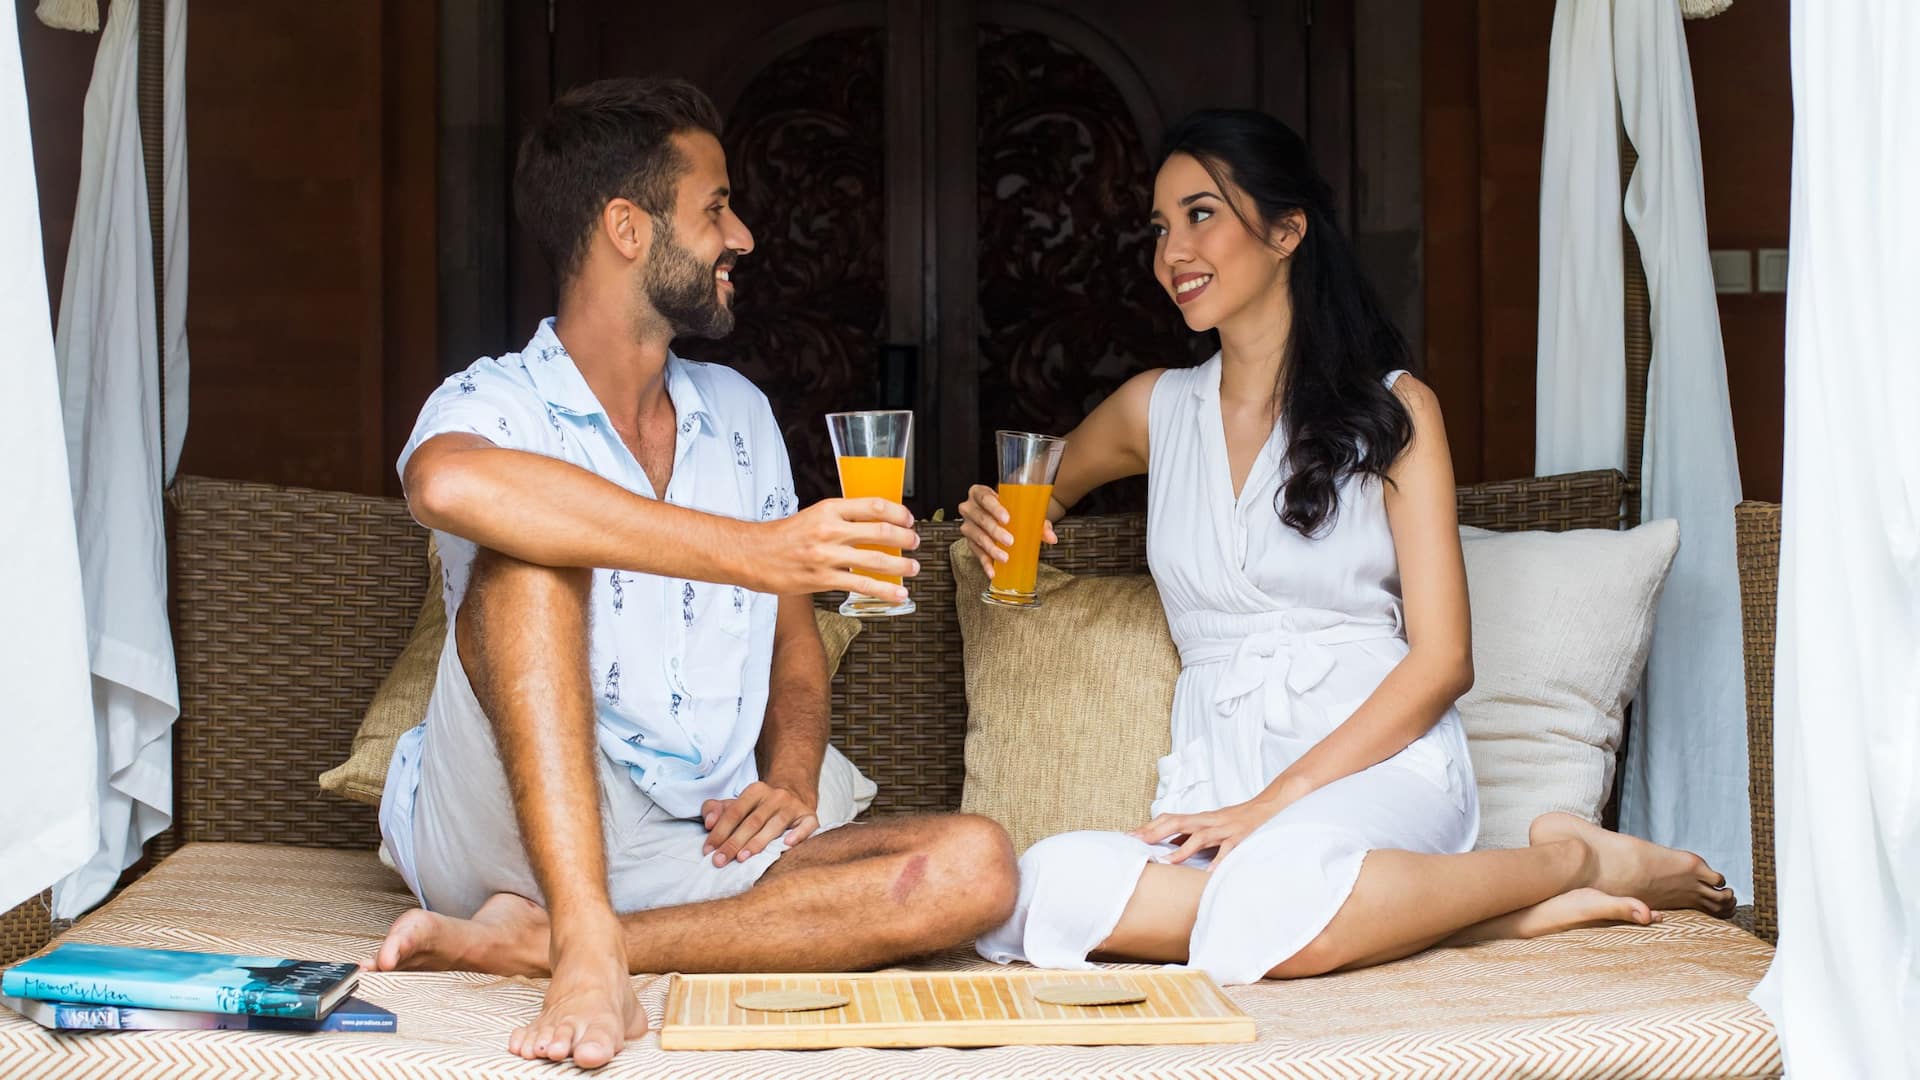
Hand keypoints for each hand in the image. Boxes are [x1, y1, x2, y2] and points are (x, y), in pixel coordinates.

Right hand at [508, 915, 644, 1066]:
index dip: (596, 1049)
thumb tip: (641, 1043)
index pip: (602, 1037)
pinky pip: (528, 1030)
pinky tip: (519, 1047)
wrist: (588, 957)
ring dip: (539, 1042)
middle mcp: (578, 1021)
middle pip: (568, 1034)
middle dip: (561, 1044)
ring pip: (545, 1032)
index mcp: (605, 1021)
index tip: (589, 1056)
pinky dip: (521, 1038)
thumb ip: (634, 1033)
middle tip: (557, 1051)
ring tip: (538, 1050)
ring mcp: (557, 1019)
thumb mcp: (633, 1011)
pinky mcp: (541, 1018)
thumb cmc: (612, 993)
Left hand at [700, 781, 818, 866]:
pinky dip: (798, 835)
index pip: (735, 812)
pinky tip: (787, 844)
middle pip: (752, 821)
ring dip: (758, 842)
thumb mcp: (736, 805)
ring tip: (742, 858)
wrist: (794, 797)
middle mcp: (775, 796)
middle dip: (734, 842)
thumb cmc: (759, 809)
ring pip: (775, 825)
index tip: (708, 850)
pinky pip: (806, 825)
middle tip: (720, 861)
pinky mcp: (809, 816)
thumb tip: (708, 822)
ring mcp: (793, 806)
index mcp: (756, 790)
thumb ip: (716, 810)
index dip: (720, 831)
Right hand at [758, 498, 919, 598]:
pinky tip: (898, 594)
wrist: (751, 554)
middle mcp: (830, 530)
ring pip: (875, 560)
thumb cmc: (781, 536)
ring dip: (901, 566)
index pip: (874, 506)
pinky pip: (861, 585)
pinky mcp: (822, 579)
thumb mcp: (813, 516)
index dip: (898, 513)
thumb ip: (840, 519)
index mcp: (829, 509)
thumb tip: (872, 525)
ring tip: (913, 568)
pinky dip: (884, 591)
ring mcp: (827, 555)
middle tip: (915, 543)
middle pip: (880, 531)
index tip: (909, 520)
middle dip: (905, 539)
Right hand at [957, 484, 1055, 579]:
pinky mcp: (970, 542)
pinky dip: (985, 563)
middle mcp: (970, 508)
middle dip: (995, 531)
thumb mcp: (1022, 510)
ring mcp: (968, 525)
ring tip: (1004, 557)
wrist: (998, 514)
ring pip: (977, 537)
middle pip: (981, 518)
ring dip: (991, 548)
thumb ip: (1038, 522)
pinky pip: (976, 553)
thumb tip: (1051, 537)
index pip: (985, 498)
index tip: (1007, 519)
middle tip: (1010, 541)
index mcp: (980, 493)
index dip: (995, 508)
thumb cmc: (1008, 508)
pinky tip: (992, 571)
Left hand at [1129, 786, 1304, 868]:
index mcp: (1200, 819)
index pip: (1169, 819)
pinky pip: (1227, 850)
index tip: (1128, 837)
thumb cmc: (1238, 820)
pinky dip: (1217, 862)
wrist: (1270, 806)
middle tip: (1135, 844)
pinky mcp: (1241, 837)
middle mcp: (1209, 821)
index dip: (1148, 827)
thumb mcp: (1211, 826)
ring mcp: (1225, 829)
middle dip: (1154, 833)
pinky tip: (1207, 875)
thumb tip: (1169, 847)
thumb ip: (1192, 836)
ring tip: (1164, 862)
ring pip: (1199, 836)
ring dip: (1181, 850)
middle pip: (1177, 822)